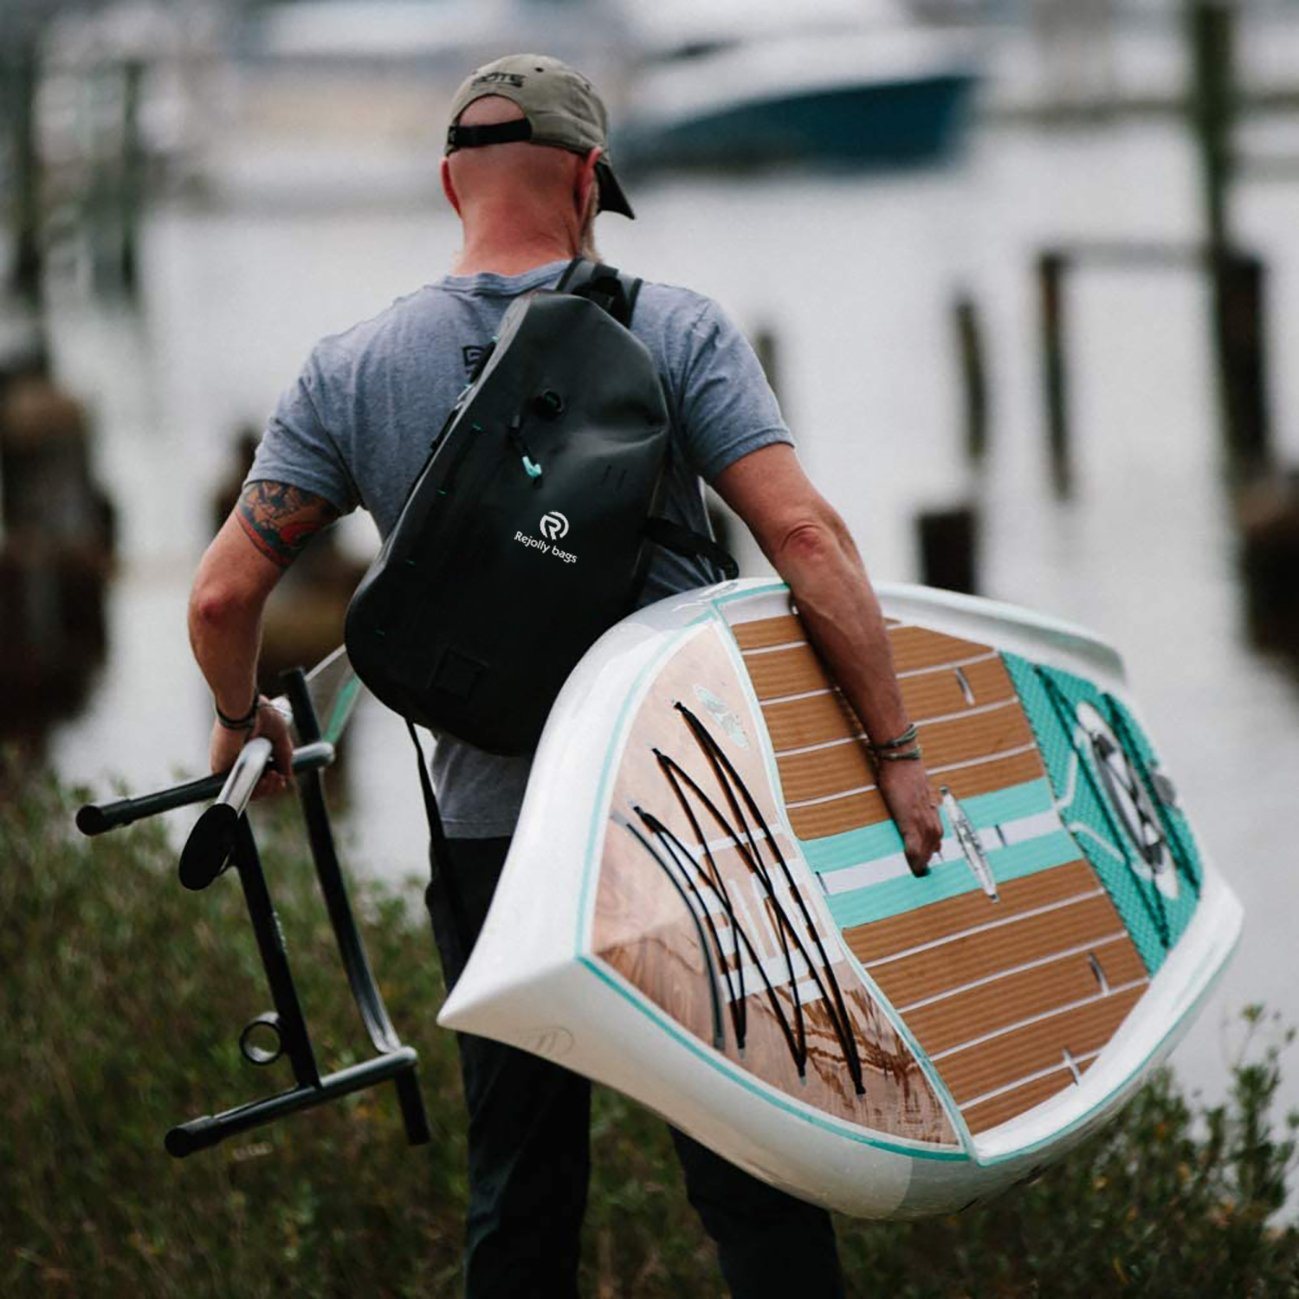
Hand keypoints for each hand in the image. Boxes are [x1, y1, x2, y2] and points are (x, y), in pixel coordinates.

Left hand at [208, 698, 295, 799]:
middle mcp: (238, 759)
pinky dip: (252, 789)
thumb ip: (284, 755)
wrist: (245, 708)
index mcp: (250, 750)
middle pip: (254, 786)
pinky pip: (236, 788)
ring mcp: (229, 765)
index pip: (260, 775)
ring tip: (274, 778)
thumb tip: (287, 773)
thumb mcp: (280, 736)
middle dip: (271, 787)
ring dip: (264, 789)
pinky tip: (265, 781)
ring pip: (246, 789)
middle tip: (280, 779)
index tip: (282, 777)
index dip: (272, 781)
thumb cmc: (259, 713)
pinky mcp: (221, 768)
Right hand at [877, 760, 942, 875]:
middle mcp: (932, 819)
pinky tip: (911, 867)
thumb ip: (922, 806)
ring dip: (922, 864)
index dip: (932, 853)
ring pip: (926, 850)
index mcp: (933, 812)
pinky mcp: (910, 821)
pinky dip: (914, 858)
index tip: (928, 865)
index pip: (937, 839)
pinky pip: (914, 847)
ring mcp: (922, 821)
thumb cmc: (906, 774)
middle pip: (933, 848)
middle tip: (922, 877)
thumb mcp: (919, 792)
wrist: (902, 761)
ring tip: (916, 875)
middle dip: (928, 862)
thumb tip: (918, 811)